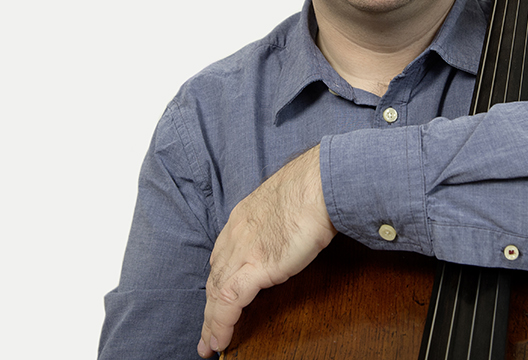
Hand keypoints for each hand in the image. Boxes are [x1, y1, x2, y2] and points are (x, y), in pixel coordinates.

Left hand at [197, 146, 334, 357]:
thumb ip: (281, 223)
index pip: (222, 257)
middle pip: (215, 278)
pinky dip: (220, 324)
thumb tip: (292, 233)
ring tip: (209, 344)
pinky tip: (219, 341)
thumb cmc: (314, 189)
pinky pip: (229, 302)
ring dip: (211, 322)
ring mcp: (242, 251)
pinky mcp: (255, 267)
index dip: (218, 281)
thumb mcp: (288, 205)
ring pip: (216, 294)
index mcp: (242, 219)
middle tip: (206, 330)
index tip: (217, 298)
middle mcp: (235, 235)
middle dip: (209, 306)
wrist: (320, 183)